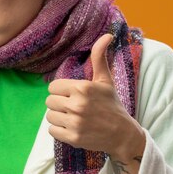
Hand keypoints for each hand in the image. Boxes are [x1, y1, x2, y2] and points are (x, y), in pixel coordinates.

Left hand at [45, 34, 144, 159]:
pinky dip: (59, 130)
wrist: (123, 134)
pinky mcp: (73, 138)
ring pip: (50, 116)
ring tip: (73, 117)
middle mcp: (77, 105)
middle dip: (59, 104)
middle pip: (49, 101)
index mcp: (82, 88)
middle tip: (73, 107)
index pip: (53, 87)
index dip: (61, 91)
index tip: (72, 95)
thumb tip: (107, 35)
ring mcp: (75, 123)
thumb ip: (99, 57)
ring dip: (59, 117)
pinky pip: (52, 131)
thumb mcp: (105, 80)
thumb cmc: (111, 104)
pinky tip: (72, 127)